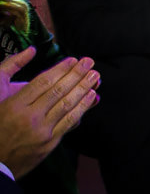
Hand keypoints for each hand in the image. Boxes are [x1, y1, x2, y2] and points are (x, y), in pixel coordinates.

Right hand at [0, 48, 99, 177]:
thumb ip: (10, 68)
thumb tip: (32, 50)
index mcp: (14, 105)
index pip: (42, 82)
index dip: (60, 69)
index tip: (73, 60)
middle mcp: (29, 117)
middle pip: (58, 91)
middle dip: (76, 75)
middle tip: (89, 62)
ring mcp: (41, 131)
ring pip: (67, 106)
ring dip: (84, 90)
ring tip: (95, 77)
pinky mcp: (49, 143)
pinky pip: (68, 123)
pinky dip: (82, 109)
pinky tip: (92, 98)